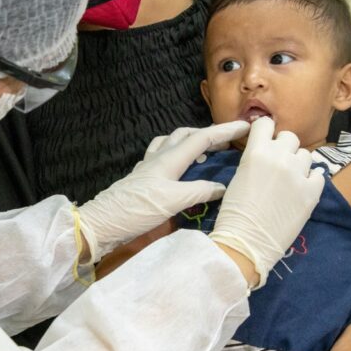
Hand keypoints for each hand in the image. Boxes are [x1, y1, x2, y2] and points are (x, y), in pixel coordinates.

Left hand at [77, 121, 248, 262]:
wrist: (102, 224)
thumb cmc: (137, 211)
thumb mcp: (173, 202)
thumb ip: (200, 191)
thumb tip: (223, 187)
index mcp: (169, 158)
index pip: (202, 137)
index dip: (225, 130)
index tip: (247, 126)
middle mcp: (159, 157)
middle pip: (186, 135)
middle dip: (209, 133)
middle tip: (229, 140)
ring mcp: (148, 167)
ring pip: (173, 143)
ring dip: (191, 142)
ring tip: (207, 151)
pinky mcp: (142, 178)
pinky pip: (163, 157)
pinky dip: (178, 155)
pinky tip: (181, 169)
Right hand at [209, 117, 323, 287]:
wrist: (247, 241)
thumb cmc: (234, 212)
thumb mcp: (239, 176)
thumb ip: (255, 159)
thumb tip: (266, 152)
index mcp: (257, 152)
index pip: (266, 123)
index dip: (265, 131)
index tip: (265, 140)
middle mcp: (280, 157)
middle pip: (290, 137)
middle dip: (284, 148)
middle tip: (278, 164)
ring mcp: (299, 174)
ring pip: (306, 155)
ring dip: (299, 164)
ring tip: (290, 180)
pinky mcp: (312, 192)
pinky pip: (319, 176)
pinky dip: (312, 181)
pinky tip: (302, 191)